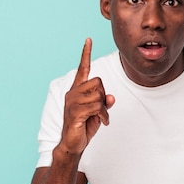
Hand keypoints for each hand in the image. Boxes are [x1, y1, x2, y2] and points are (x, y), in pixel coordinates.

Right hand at [58, 38, 114, 155]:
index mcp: (76, 90)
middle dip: (104, 95)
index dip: (85, 54)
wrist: (72, 144)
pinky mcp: (75, 112)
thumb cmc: (84, 126)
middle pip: (98, 82)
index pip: (82, 68)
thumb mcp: (97, 112)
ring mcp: (72, 102)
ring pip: (99, 95)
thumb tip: (111, 97)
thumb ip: (104, 102)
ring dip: (104, 108)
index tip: (88, 40)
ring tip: (100, 118)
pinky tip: (102, 123)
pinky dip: (104, 115)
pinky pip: (98, 107)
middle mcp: (72, 92)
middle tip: (101, 109)